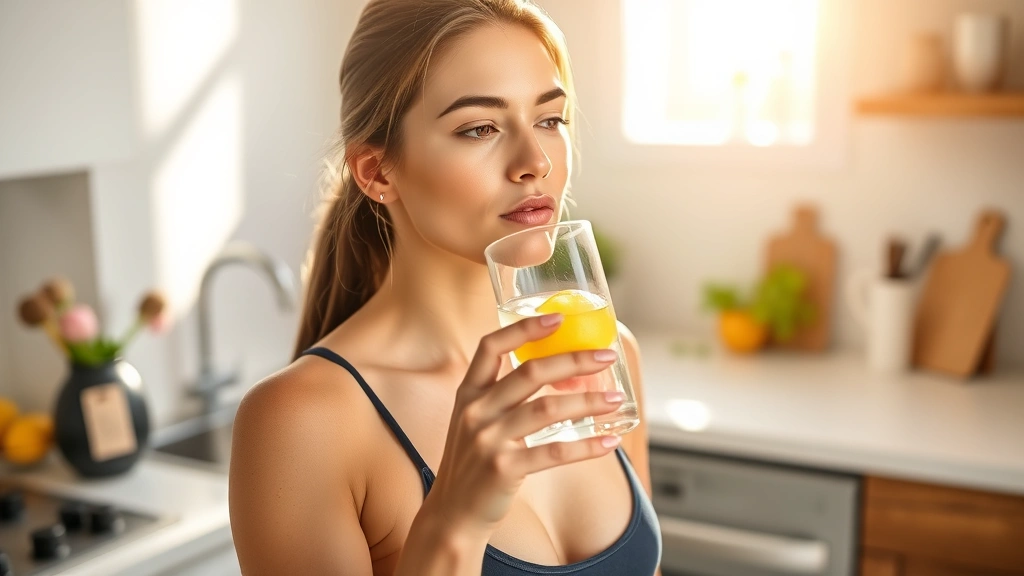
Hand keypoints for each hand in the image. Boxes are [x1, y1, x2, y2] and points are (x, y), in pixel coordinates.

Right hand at [423, 313, 624, 538]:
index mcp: (468, 393)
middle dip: (573, 360)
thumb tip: (555, 369)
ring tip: (616, 399)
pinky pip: (554, 452)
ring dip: (588, 402)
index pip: (491, 347)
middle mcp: (475, 411)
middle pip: (530, 372)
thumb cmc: (473, 463)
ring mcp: (488, 440)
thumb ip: (501, 395)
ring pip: (547, 410)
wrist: (452, 514)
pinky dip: (586, 446)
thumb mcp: (474, 421)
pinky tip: (609, 442)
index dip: (524, 328)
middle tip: (606, 356)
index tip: (558, 318)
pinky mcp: (504, 469)